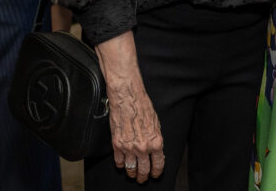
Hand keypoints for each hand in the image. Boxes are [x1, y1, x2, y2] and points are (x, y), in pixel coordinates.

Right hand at [96, 31, 164, 182]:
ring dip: (132, 173)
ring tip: (133, 174)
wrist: (128, 98)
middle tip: (143, 179)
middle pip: (144, 170)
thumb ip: (156, 139)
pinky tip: (122, 164)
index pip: (158, 164)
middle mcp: (143, 147)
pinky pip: (119, 161)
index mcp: (156, 142)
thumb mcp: (156, 123)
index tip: (155, 174)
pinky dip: (121, 164)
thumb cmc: (143, 106)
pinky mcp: (117, 144)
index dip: (157, 172)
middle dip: (144, 176)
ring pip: (131, 168)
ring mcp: (129, 147)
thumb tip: (156, 151)